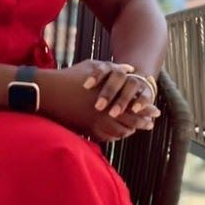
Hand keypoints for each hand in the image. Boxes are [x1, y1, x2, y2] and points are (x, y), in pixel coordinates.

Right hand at [39, 61, 158, 143]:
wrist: (49, 92)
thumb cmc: (70, 77)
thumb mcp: (93, 67)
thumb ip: (114, 68)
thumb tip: (130, 68)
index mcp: (108, 96)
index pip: (133, 106)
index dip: (146, 109)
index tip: (155, 111)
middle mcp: (103, 112)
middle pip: (129, 122)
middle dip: (142, 123)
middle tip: (150, 124)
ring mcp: (94, 123)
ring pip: (119, 132)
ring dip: (129, 130)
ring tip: (135, 128)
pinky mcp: (86, 129)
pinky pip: (105, 137)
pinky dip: (114, 136)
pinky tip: (118, 132)